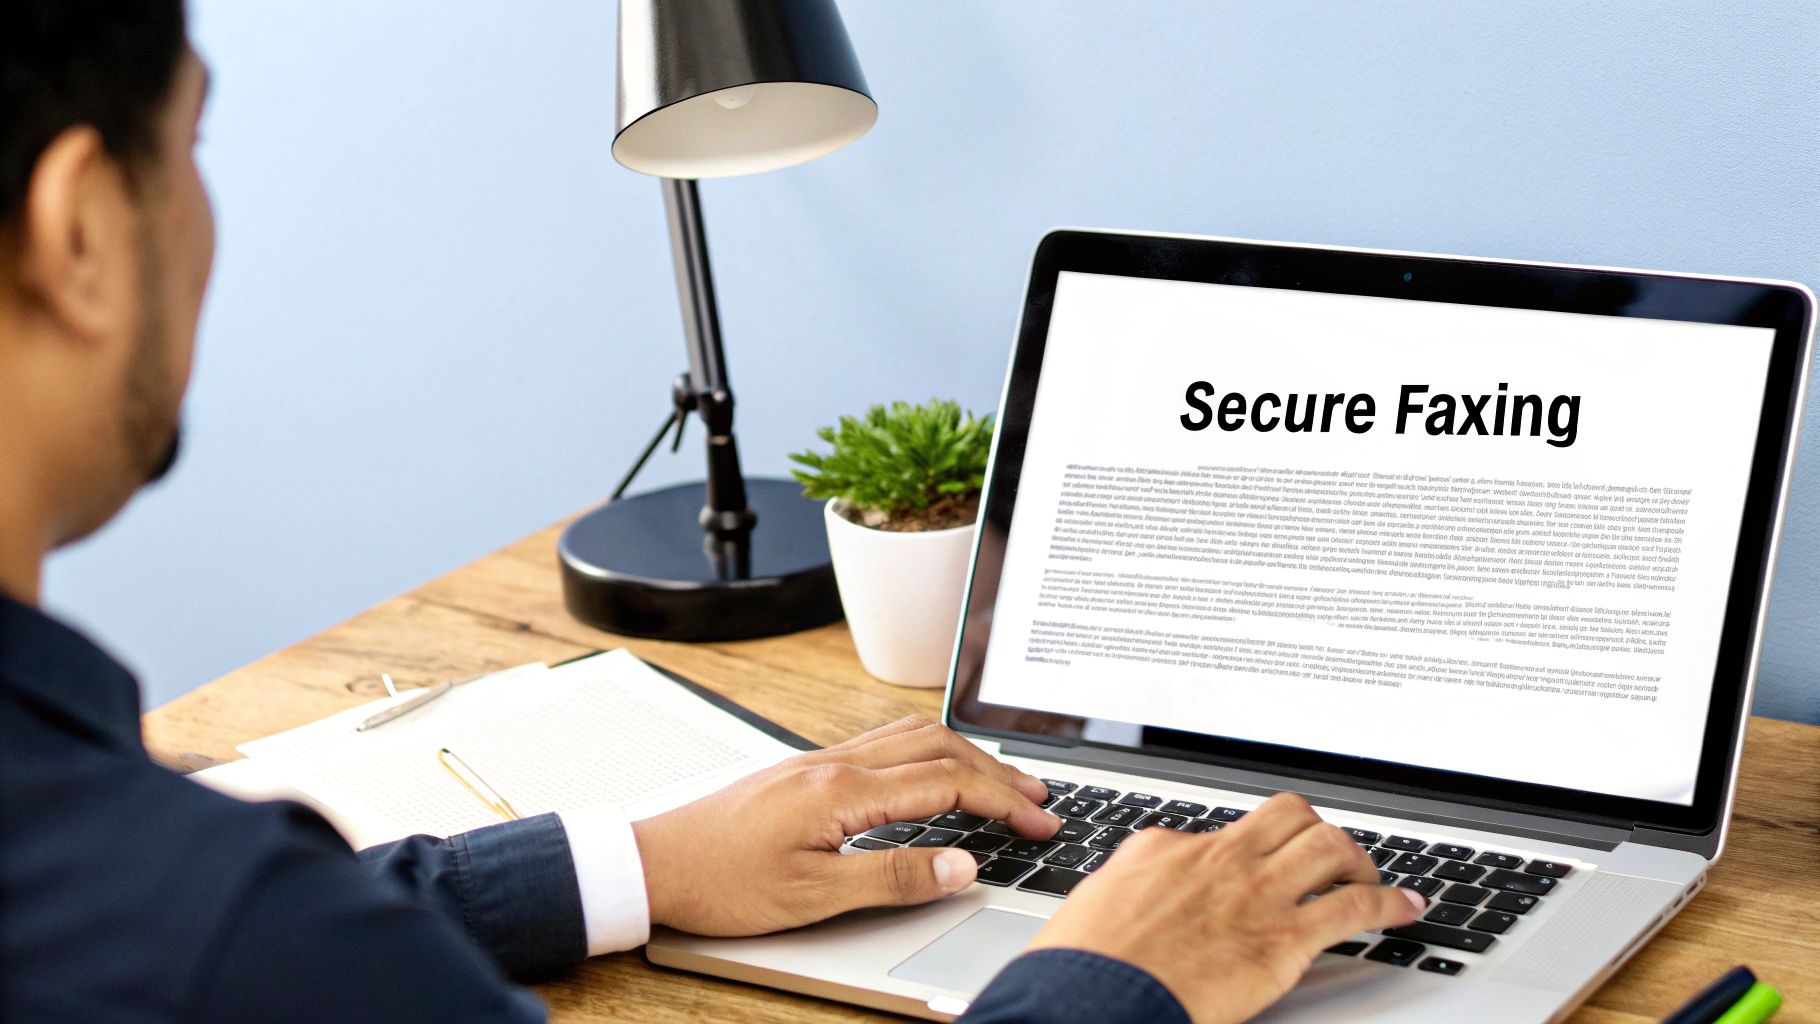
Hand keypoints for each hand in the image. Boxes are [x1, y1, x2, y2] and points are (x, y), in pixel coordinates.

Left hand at [631, 715, 1059, 935]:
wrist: (652, 861)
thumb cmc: (720, 882)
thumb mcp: (812, 896)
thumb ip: (893, 878)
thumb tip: (963, 866)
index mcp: (842, 791)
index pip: (945, 783)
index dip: (1002, 801)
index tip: (1040, 821)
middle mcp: (834, 764)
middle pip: (937, 747)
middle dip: (996, 771)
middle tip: (1039, 800)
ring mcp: (818, 762)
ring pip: (910, 737)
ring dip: (963, 756)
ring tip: (1001, 782)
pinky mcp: (805, 771)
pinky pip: (882, 745)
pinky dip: (927, 754)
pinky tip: (933, 775)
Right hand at [1027, 793, 1425, 1023]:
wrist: (1091, 995)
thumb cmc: (1083, 964)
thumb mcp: (1095, 908)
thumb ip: (1130, 894)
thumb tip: (1133, 902)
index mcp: (1163, 847)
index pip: (1223, 831)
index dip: (1248, 851)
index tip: (1257, 866)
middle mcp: (1217, 858)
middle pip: (1288, 815)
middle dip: (1315, 831)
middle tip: (1326, 857)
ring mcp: (1254, 892)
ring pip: (1329, 845)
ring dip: (1357, 859)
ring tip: (1368, 878)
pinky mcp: (1285, 936)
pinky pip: (1354, 904)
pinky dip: (1389, 902)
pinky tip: (1405, 908)